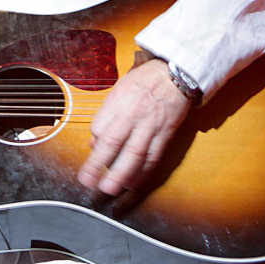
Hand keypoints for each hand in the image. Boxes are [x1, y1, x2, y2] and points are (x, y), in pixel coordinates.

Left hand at [77, 58, 189, 194]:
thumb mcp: (119, 90)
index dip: (93, 144)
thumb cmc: (144, 81)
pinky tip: (134, 182)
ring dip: (121, 174)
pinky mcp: (165, 134)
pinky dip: (143, 172)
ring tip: (110, 188)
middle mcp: (132, 115)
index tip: (92, 154)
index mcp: (118, 102)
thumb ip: (106, 115)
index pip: (99, 126)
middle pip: (113, 142)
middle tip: (89, 181)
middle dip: (99, 164)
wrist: (176, 75)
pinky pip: (153, 156)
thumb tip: (96, 141)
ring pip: (134, 154)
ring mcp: (150, 126)